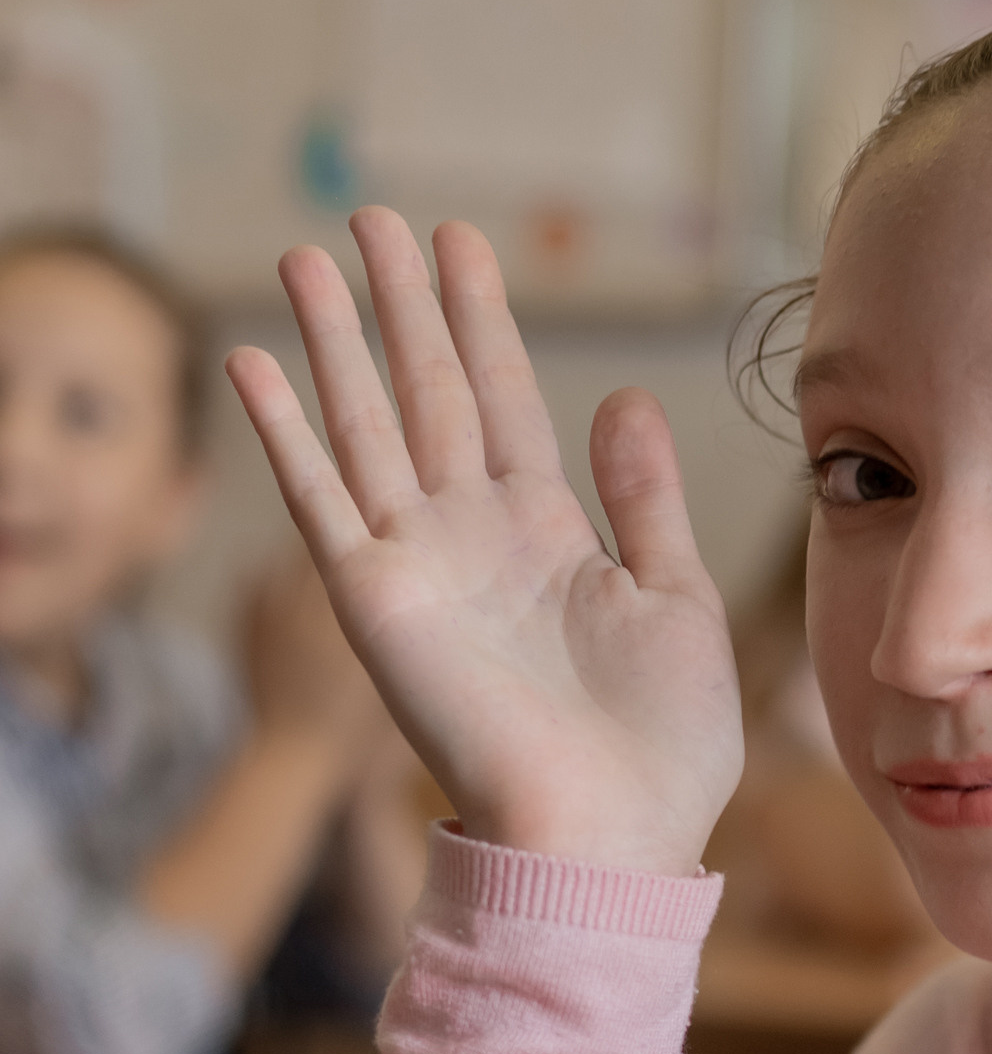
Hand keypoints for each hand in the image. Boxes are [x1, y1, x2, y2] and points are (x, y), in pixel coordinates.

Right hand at [225, 213, 742, 877]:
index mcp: (549, 535)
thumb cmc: (662, 746)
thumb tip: (626, 397)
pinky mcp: (376, 600)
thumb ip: (644, 497)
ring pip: (367, 423)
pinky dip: (285, 430)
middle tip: (373, 217)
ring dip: (334, 341)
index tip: (461, 244)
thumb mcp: (676, 596)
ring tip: (305, 254)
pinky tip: (254, 359)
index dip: (481, 323)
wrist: (613, 837)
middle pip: (427, 392)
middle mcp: (473, 537)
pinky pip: (320, 497)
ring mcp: (418, 563)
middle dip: (401, 305)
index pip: (503, 401)